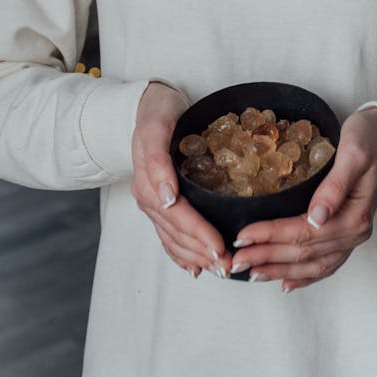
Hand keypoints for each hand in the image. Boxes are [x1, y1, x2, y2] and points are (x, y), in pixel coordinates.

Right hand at [131, 81, 231, 278]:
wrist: (148, 106)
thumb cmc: (156, 114)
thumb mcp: (156, 128)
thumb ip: (157, 162)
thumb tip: (167, 198)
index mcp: (148, 183)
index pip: (179, 217)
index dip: (200, 235)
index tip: (220, 249)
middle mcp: (149, 198)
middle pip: (177, 234)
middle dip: (203, 253)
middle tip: (228, 267)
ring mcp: (152, 203)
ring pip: (173, 239)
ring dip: (195, 257)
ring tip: (218, 269)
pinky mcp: (158, 203)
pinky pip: (168, 235)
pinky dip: (181, 253)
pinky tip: (194, 266)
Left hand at [230, 107, 376, 290]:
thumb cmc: (369, 138)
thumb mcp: (353, 153)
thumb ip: (335, 185)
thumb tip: (316, 218)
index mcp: (355, 215)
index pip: (304, 233)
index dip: (271, 235)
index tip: (243, 236)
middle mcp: (355, 232)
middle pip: (304, 252)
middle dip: (267, 257)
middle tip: (235, 261)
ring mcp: (352, 237)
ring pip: (312, 264)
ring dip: (280, 270)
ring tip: (252, 274)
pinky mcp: (347, 233)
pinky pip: (325, 264)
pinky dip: (304, 276)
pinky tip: (285, 282)